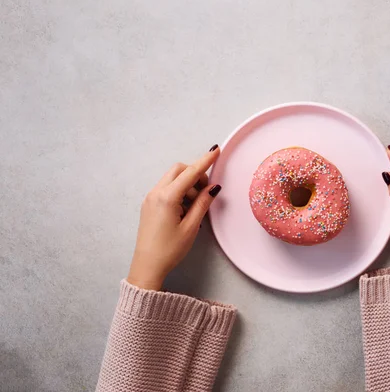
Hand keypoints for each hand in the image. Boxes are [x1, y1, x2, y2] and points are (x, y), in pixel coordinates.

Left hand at [127, 145, 221, 289]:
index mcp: (167, 197)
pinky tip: (186, 209)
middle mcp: (155, 193)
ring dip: (187, 185)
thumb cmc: (170, 249)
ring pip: (172, 179)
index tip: (215, 150)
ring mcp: (150, 198)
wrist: (147, 266)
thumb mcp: (191, 226)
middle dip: (195, 174)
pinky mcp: (149, 204)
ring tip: (196, 207)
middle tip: (206, 192)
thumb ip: (203, 203)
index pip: (190, 173)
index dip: (205, 161)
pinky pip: (166, 189)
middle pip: (179, 170)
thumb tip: (213, 187)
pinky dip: (179, 192)